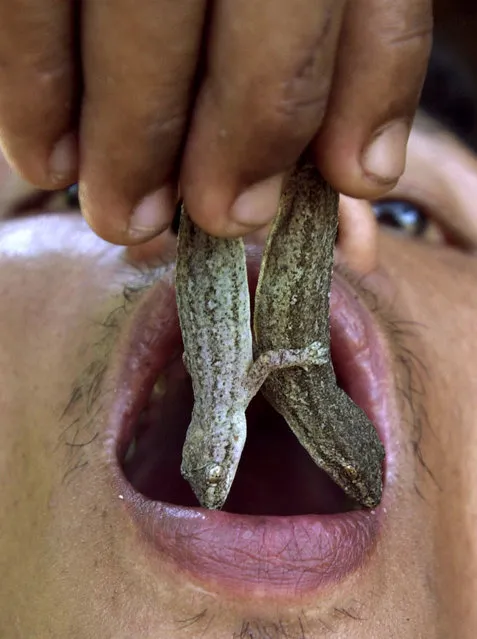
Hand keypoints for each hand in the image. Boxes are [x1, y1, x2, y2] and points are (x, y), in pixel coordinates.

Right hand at [0, 0, 431, 243]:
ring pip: (126, 30)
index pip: (345, 16)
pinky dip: (31, 93)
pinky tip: (47, 162)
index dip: (319, 122)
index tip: (286, 199)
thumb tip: (365, 171)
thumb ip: (360, 45)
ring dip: (120, 146)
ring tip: (120, 215)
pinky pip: (21, 10)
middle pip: (230, 33)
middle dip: (213, 149)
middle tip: (194, 220)